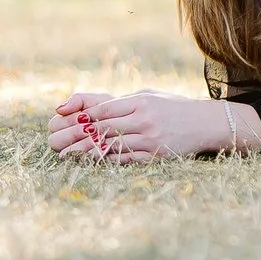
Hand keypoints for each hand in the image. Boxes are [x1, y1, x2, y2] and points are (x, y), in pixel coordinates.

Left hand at [48, 90, 242, 163]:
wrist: (206, 123)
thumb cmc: (174, 107)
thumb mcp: (150, 96)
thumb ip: (124, 102)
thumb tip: (93, 109)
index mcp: (141, 102)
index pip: (104, 109)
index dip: (81, 116)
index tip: (61, 121)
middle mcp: (144, 120)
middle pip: (103, 128)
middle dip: (75, 136)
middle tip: (54, 143)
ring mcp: (151, 139)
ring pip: (111, 146)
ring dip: (86, 152)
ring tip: (67, 156)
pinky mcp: (156, 155)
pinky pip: (126, 160)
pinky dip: (107, 161)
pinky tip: (91, 163)